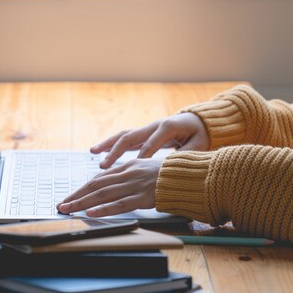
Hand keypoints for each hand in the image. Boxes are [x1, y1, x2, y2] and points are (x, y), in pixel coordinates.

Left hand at [57, 158, 161, 217]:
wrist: (188, 175)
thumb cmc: (169, 175)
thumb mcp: (145, 170)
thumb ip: (128, 176)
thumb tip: (112, 185)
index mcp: (127, 167)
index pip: (98, 179)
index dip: (82, 189)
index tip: (70, 197)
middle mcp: (127, 174)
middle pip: (95, 186)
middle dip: (76, 196)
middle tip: (61, 205)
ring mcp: (134, 185)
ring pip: (102, 194)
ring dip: (82, 202)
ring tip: (68, 209)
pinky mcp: (143, 197)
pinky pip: (120, 204)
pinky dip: (104, 209)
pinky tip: (91, 212)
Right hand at [91, 113, 208, 168]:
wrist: (198, 120)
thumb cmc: (200, 134)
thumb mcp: (198, 145)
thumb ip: (186, 156)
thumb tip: (175, 168)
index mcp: (167, 127)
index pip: (151, 144)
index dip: (141, 158)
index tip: (131, 171)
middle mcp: (153, 126)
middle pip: (130, 138)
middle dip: (115, 152)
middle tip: (103, 165)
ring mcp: (146, 129)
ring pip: (123, 136)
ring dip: (107, 145)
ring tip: (93, 152)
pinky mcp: (143, 134)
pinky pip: (124, 139)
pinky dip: (110, 145)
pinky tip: (97, 151)